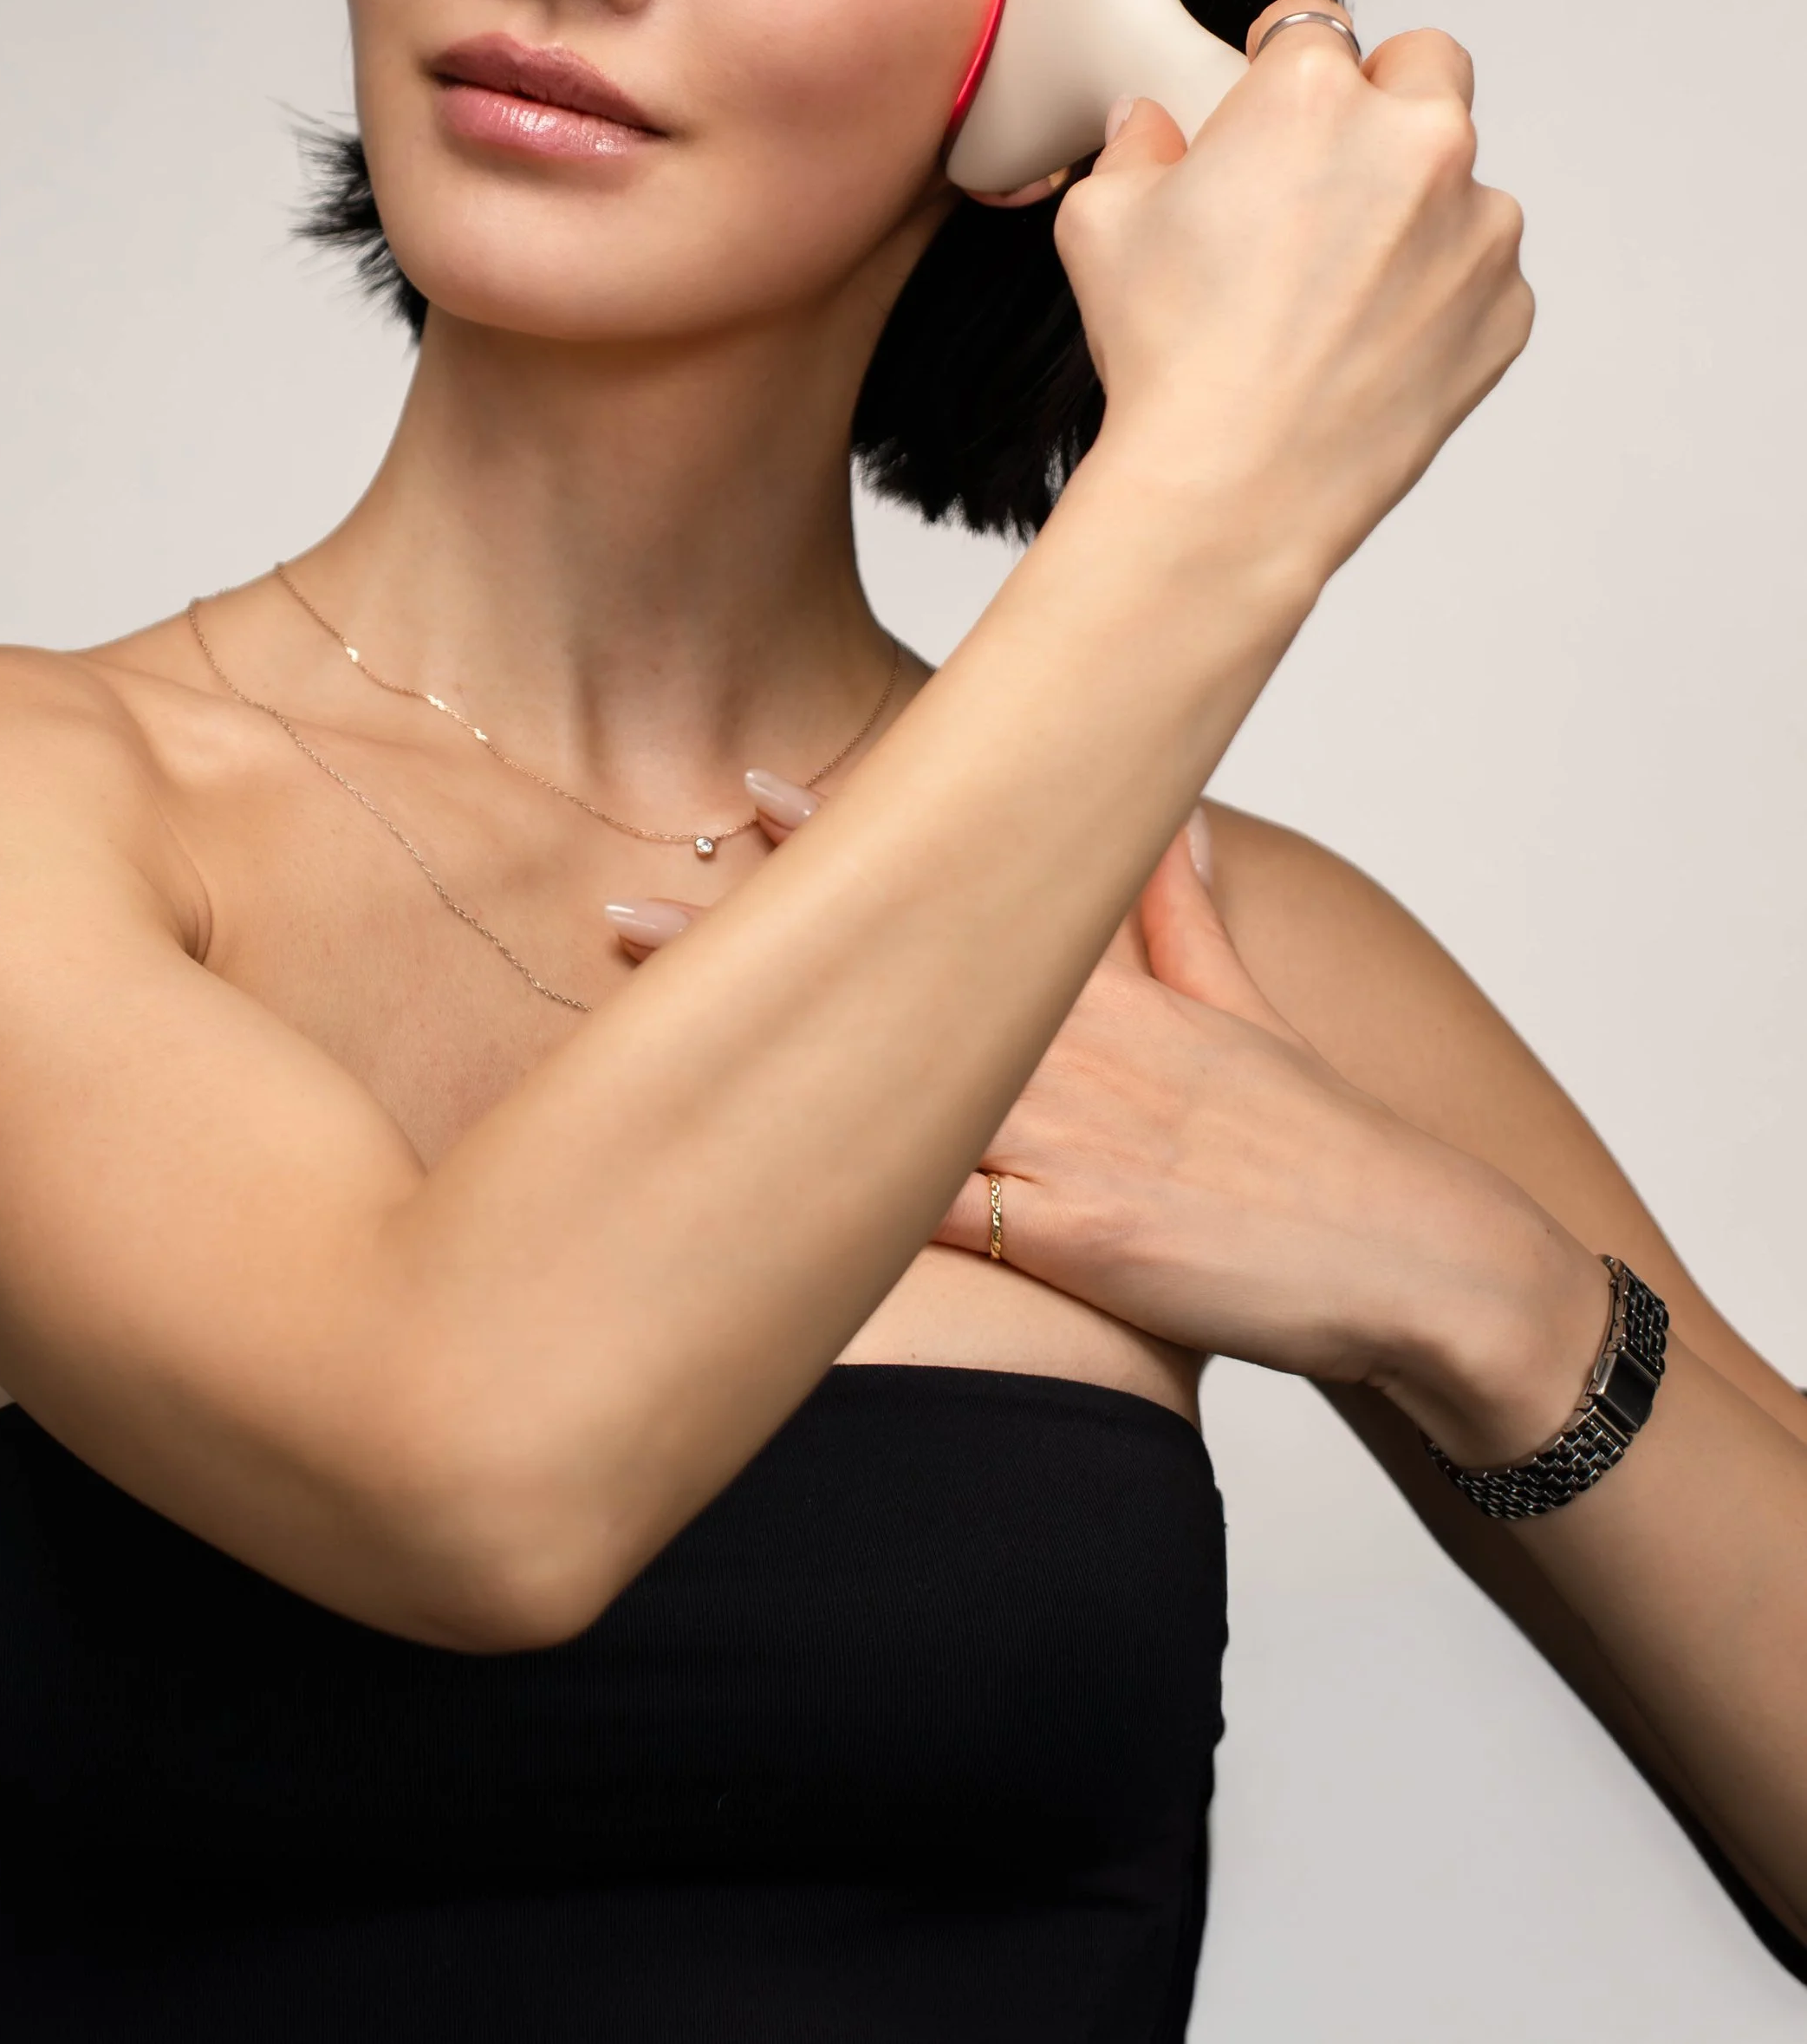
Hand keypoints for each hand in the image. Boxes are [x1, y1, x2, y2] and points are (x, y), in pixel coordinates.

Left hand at [619, 790, 1610, 1470]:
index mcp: (1108, 994)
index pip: (959, 893)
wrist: (1421, 1256)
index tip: (752, 792)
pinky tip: (757, 1188)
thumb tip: (1163, 817)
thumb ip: (1184, 918)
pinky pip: (945, 1220)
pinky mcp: (1086, 1241)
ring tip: (645, 1020)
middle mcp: (1077, 1051)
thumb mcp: (1252, 1009)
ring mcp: (1077, 1142)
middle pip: (891, 975)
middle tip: (626, 903)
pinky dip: (853, 1200)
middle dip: (754, 939)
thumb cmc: (1322, 1145)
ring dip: (768, 1051)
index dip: (848, 841)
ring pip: (892, 1081)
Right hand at [1056, 0, 1533, 585]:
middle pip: (1426, 64)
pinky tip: (1365, 340)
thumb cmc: (1167, 351)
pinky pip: (1479, 270)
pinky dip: (1436, 290)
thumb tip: (1149, 128)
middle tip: (1327, 168)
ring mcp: (1478, 226)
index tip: (1271, 99)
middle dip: (1382, 97)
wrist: (1235, 483)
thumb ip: (1133, 146)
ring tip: (1335, 286)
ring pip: (1460, 178)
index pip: (1314, 26)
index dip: (1281, 62)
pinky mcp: (1507, 305)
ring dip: (1413, 204)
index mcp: (1313, 95)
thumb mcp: (1101, 221)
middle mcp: (1417, 141)